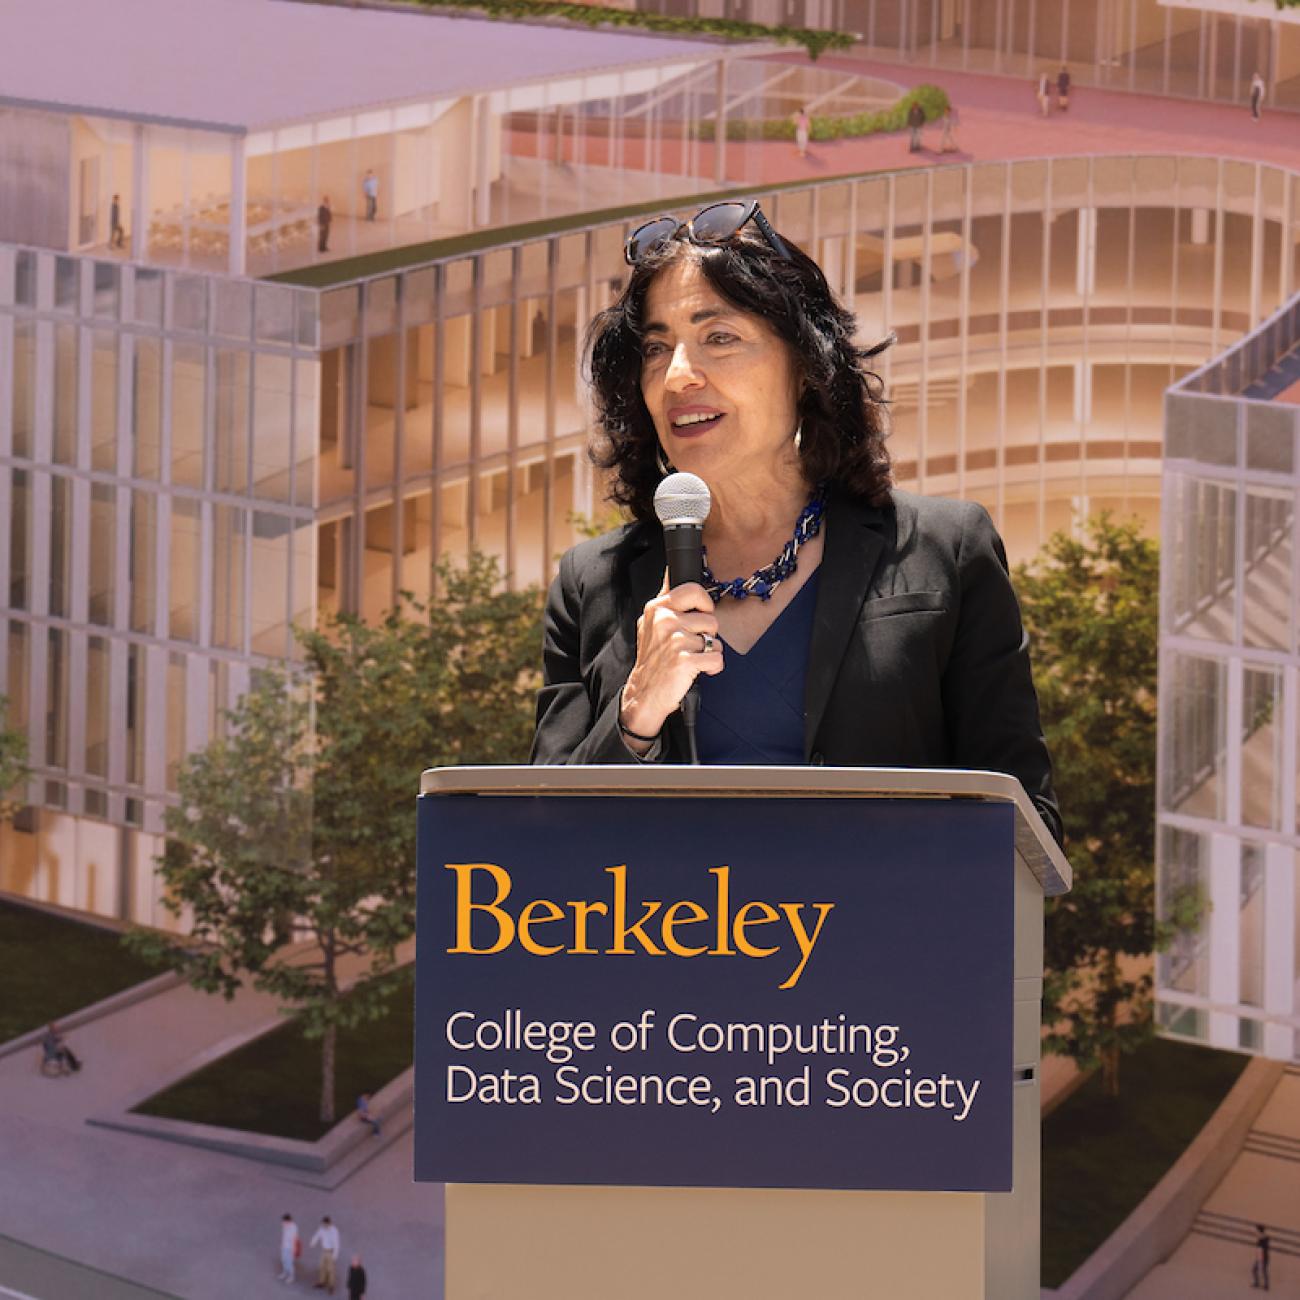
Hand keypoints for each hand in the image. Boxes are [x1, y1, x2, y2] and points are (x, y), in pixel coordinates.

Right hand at [620, 575, 723, 745]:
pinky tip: (697, 671)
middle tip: (693, 643)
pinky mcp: (685, 660)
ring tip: (691, 659)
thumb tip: (671, 571)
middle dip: (708, 632)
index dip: (704, 603)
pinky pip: (717, 658)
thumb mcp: (651, 623)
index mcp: (657, 608)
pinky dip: (712, 667)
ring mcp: (674, 640)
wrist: (644, 694)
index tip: (700, 614)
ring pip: (715, 640)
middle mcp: (664, 621)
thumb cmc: (653, 659)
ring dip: (708, 652)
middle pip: (709, 617)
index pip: (692, 589)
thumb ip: (665, 599)